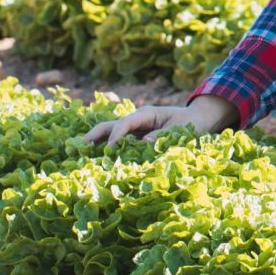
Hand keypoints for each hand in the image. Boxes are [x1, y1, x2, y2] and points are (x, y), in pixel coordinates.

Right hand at [82, 95, 239, 145]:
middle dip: (95, 135)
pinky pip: (118, 143)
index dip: (116, 135)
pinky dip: (105, 150)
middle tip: (79, 147)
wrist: (196, 120)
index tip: (110, 148)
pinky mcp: (135, 138)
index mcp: (146, 114)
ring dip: (96, 143)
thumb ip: (161, 136)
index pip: (125, 123)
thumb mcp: (179, 130)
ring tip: (79, 154)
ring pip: (110, 134)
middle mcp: (136, 120)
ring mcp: (134, 129)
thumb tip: (144, 143)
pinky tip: (95, 160)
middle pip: (110, 125)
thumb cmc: (189, 124)